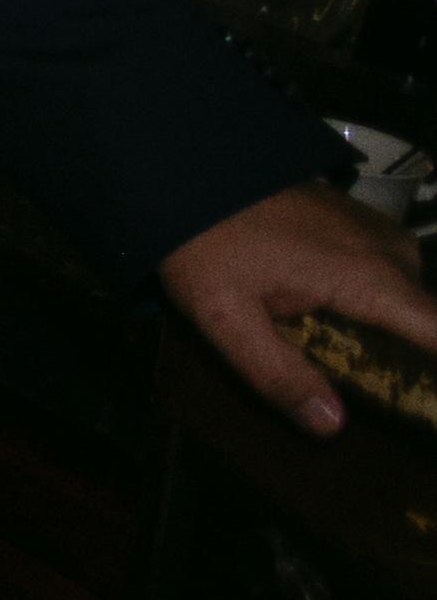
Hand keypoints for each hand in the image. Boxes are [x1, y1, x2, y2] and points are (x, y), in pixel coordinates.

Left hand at [158, 182, 436, 433]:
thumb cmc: (206, 245)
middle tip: (356, 385)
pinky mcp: (365, 225)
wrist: (188, 172)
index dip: (436, 376)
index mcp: (371, 280)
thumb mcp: (227, 318)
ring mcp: (382, 233)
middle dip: (401, 361)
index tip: (425, 403)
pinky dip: (370, 301)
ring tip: (329, 350)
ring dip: (381, 331)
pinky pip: (388, 274)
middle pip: (424, 323)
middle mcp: (393, 254)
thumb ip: (279, 374)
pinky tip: (327, 316)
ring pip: (405, 300)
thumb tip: (333, 427)